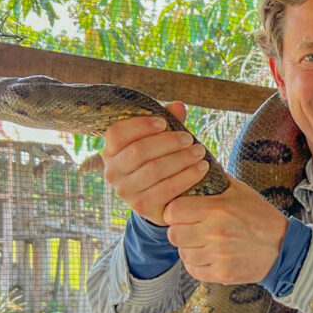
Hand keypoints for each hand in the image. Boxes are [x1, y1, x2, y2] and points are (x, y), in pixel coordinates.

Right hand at [102, 102, 207, 225]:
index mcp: (111, 151)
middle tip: (190, 138)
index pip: (117, 133)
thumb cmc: (157, 160)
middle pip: (139, 151)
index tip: (164, 122)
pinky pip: (166, 189)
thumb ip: (167, 120)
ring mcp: (125, 192)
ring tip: (200, 152)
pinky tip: (201, 169)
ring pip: (154, 170)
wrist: (159, 198)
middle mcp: (113, 172)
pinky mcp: (142, 207)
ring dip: (181, 159)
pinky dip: (186, 177)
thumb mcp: (158, 139)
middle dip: (168, 142)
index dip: (140, 125)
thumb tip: (179, 106)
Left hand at [163, 175, 288, 283]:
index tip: (179, 213)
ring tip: (201, 243)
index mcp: (217, 208)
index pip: (174, 210)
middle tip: (189, 229)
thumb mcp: (240, 191)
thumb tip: (194, 167)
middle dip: (179, 231)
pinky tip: (206, 257)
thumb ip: (215, 180)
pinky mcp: (222, 273)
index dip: (173, 212)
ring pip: (183, 254)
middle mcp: (215, 232)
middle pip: (174, 234)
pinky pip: (193, 270)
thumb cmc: (260, 216)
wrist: (284, 246)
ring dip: (188, 248)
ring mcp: (218, 255)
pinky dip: (196, 265)